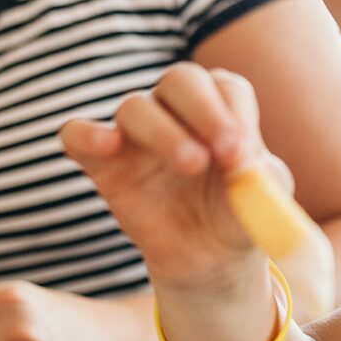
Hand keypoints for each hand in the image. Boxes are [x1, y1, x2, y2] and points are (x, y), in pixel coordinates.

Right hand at [60, 63, 287, 303]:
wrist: (207, 259)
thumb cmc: (237, 215)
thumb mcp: (263, 202)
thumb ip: (261, 180)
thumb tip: (244, 164)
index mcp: (222, 108)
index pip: (227, 89)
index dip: (237, 116)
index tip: (245, 154)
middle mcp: (177, 110)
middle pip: (181, 81)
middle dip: (205, 110)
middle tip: (227, 151)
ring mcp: (136, 133)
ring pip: (135, 107)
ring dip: (163, 132)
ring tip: (192, 165)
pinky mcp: (101, 162)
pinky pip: (77, 134)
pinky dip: (87, 134)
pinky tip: (108, 145)